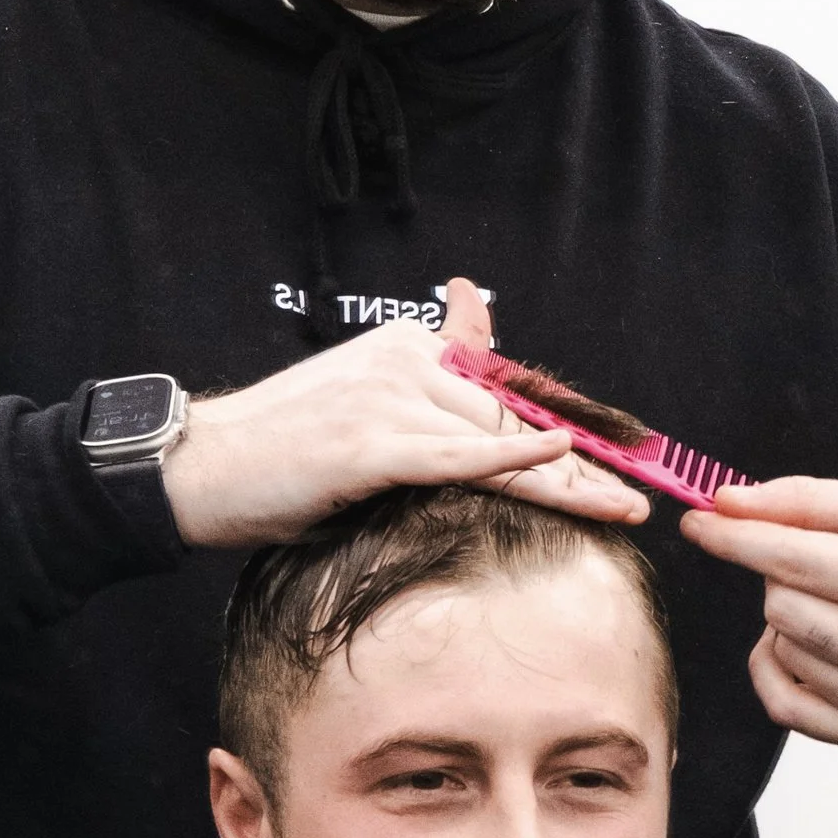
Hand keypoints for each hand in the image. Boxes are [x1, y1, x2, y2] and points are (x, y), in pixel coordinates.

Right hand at [160, 278, 651, 551]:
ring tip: (623, 508)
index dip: (565, 429)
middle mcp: (403, 358)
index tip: (618, 458)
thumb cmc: (279, 454)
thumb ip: (424, 387)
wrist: (200, 471)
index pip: (504, 388)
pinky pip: (461, 455)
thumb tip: (475, 329)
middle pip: (512, 414)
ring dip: (567, 480)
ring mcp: (389, 397)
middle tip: (637, 496)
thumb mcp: (360, 405)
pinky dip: (515, 460)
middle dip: (579, 462)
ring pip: (498, 437)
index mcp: (406, 345)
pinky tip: (562, 462)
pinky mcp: (372, 443)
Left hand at [679, 479, 837, 751]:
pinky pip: (783, 701)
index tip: (698, 520)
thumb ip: (810, 502)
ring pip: (780, 645)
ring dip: (790, 616)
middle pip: (779, 602)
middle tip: (831, 562)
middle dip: (785, 572)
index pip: (791, 559)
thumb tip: (727, 503)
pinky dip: (780, 664)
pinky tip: (812, 642)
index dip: (735, 536)